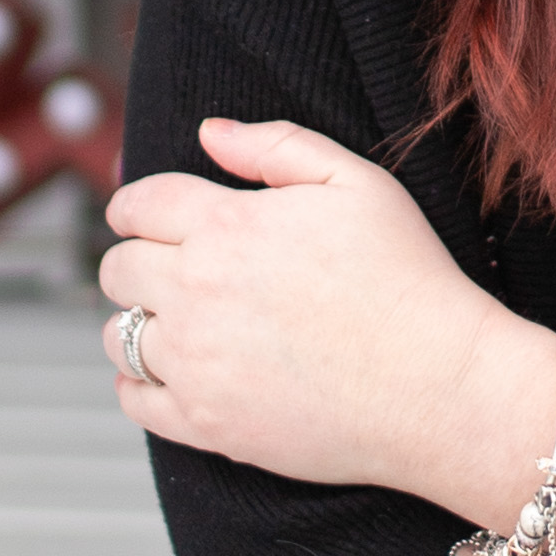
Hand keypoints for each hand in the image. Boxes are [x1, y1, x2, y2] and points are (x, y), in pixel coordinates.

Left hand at [100, 118, 555, 541]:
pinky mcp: (206, 422)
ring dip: (136, 323)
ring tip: (176, 324)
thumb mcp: (357, 183)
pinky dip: (139, 384)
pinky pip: (133, 401)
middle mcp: (196, 293)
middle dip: (135, 260)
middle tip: (169, 269)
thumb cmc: (407, 278)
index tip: (146, 218)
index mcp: (225, 226)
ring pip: (118, 336)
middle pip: (118, 270)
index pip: (137, 205)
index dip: (134, 207)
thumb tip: (210, 133)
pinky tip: (170, 374)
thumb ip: (277, 146)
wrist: (437, 385)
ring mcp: (196, 363)